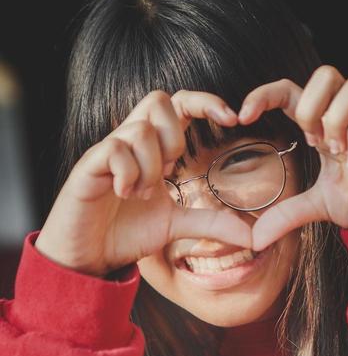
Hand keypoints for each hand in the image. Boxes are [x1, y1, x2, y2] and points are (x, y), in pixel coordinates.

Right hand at [35, 90, 252, 276]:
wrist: (88, 255)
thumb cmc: (126, 233)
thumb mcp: (176, 227)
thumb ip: (211, 224)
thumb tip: (252, 234)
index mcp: (154, 149)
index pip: (180, 105)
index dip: (206, 102)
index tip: (233, 117)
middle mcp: (131, 142)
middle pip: (158, 100)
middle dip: (174, 137)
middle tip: (168, 174)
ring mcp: (108, 151)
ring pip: (140, 130)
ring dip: (149, 166)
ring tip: (138, 195)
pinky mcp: (88, 166)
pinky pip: (114, 149)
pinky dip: (127, 173)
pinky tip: (123, 194)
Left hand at [237, 65, 347, 251]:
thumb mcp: (317, 207)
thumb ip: (285, 215)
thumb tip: (254, 239)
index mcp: (325, 126)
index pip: (291, 90)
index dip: (264, 94)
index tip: (243, 116)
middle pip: (325, 73)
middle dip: (310, 105)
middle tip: (314, 142)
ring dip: (337, 120)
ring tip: (339, 153)